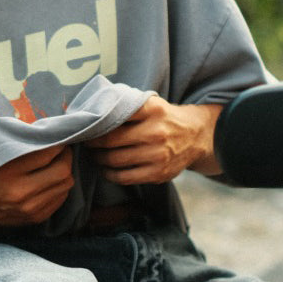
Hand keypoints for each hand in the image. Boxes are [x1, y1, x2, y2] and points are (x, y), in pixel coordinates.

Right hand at [0, 144, 74, 227]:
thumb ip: (20, 142)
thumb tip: (46, 135)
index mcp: (10, 171)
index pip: (48, 153)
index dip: (58, 144)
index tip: (57, 139)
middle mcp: (22, 192)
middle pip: (63, 171)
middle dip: (66, 157)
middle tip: (61, 151)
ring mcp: (30, 208)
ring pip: (65, 186)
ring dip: (64, 172)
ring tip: (56, 165)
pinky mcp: (34, 218)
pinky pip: (60, 199)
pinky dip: (59, 188)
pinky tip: (50, 181)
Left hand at [86, 96, 221, 183]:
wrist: (196, 136)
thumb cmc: (164, 118)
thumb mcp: (151, 104)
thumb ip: (127, 106)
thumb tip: (92, 111)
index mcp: (153, 110)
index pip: (115, 114)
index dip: (96, 122)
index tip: (86, 125)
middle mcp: (156, 132)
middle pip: (110, 140)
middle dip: (92, 143)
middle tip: (86, 142)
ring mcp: (158, 155)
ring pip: (115, 160)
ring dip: (98, 158)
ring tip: (94, 154)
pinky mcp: (158, 173)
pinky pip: (124, 177)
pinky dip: (109, 174)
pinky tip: (106, 168)